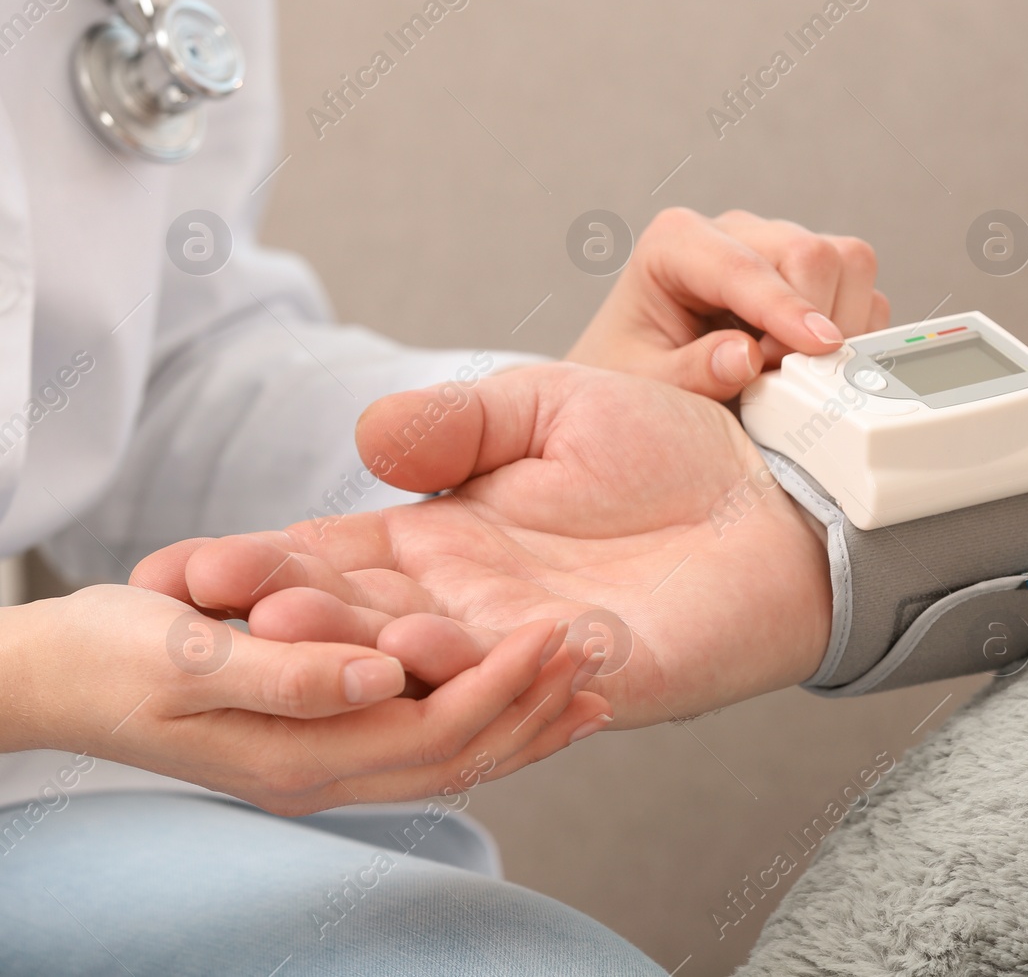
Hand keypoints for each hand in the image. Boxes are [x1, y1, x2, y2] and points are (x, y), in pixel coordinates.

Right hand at [0, 584, 608, 814]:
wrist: (48, 675)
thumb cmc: (105, 653)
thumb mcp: (183, 652)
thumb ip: (286, 670)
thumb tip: (381, 675)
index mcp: (302, 750)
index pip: (433, 727)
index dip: (502, 684)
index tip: (561, 632)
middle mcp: (327, 767)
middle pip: (459, 749)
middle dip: (533, 705)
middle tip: (601, 653)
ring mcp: (328, 759)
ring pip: (451, 752)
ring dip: (523, 718)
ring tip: (592, 682)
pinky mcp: (325, 735)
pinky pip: (422, 738)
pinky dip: (481, 716)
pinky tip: (518, 691)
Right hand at [133, 364, 833, 728]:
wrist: (776, 494)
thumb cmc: (666, 446)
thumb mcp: (547, 404)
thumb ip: (459, 421)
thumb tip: (366, 435)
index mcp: (442, 542)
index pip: (333, 563)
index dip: (264, 567)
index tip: (191, 569)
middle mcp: (471, 604)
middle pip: (360, 623)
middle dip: (289, 617)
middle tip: (220, 610)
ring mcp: (529, 647)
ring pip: (426, 664)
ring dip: (358, 649)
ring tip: (292, 631)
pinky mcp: (601, 678)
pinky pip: (524, 683)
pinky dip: (472, 668)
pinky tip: (423, 643)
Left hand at [566, 207, 889, 399]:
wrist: (640, 380)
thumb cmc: (633, 376)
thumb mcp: (644, 384)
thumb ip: (691, 373)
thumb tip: (748, 357)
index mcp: (675, 243)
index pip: (743, 265)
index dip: (785, 308)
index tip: (818, 347)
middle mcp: (733, 233)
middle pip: (808, 252)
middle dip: (813, 320)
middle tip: (786, 382)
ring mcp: (776, 249)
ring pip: (847, 261)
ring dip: (840, 324)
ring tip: (796, 373)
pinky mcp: (810, 275)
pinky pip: (861, 291)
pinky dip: (854, 332)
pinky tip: (814, 365)